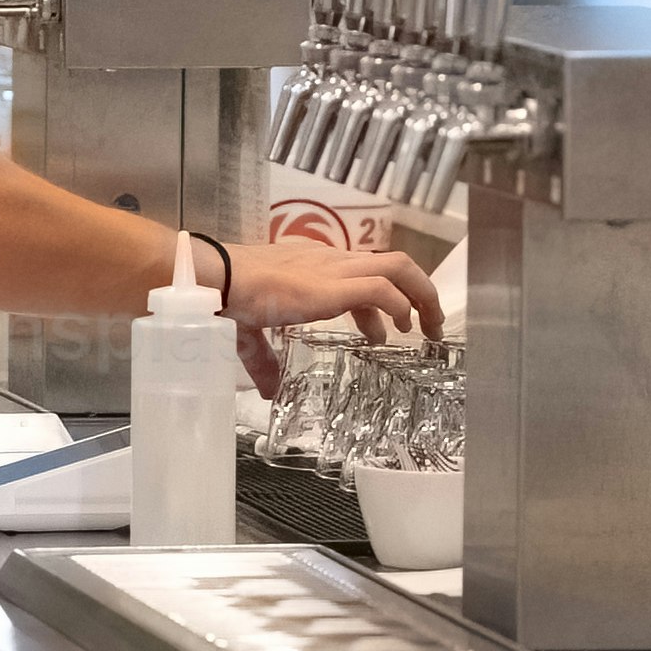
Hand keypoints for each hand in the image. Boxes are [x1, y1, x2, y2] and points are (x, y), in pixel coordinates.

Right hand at [215, 230, 443, 396]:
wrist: (222, 279)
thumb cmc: (232, 296)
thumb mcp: (254, 331)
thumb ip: (265, 359)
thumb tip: (267, 390)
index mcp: (316, 265)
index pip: (364, 271)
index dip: (382, 299)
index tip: (384, 327)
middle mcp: (333, 260)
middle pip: (395, 263)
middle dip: (419, 292)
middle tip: (427, 326)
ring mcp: (337, 269)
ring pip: (400, 267)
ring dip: (421, 297)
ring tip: (428, 328)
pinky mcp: (336, 285)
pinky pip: (383, 289)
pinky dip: (399, 307)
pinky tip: (396, 330)